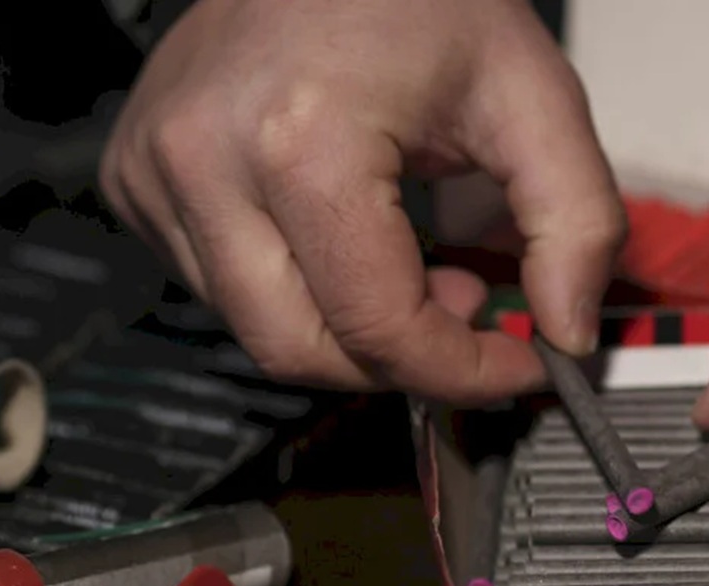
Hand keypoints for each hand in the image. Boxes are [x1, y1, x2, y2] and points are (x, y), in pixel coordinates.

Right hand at [100, 0, 624, 402]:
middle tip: (461, 307)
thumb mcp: (530, 93)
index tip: (518, 362)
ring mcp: (156, 170)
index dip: (463, 369)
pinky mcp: (132, 175)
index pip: (380, 329)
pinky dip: (290, 287)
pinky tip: (338, 231)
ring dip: (344, 325)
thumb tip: (568, 335)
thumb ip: (576, 221)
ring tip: (404, 254)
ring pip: (255, 330)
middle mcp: (206, 162)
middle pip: (301, 353)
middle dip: (396, 360)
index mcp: (301, 143)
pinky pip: (214, 285)